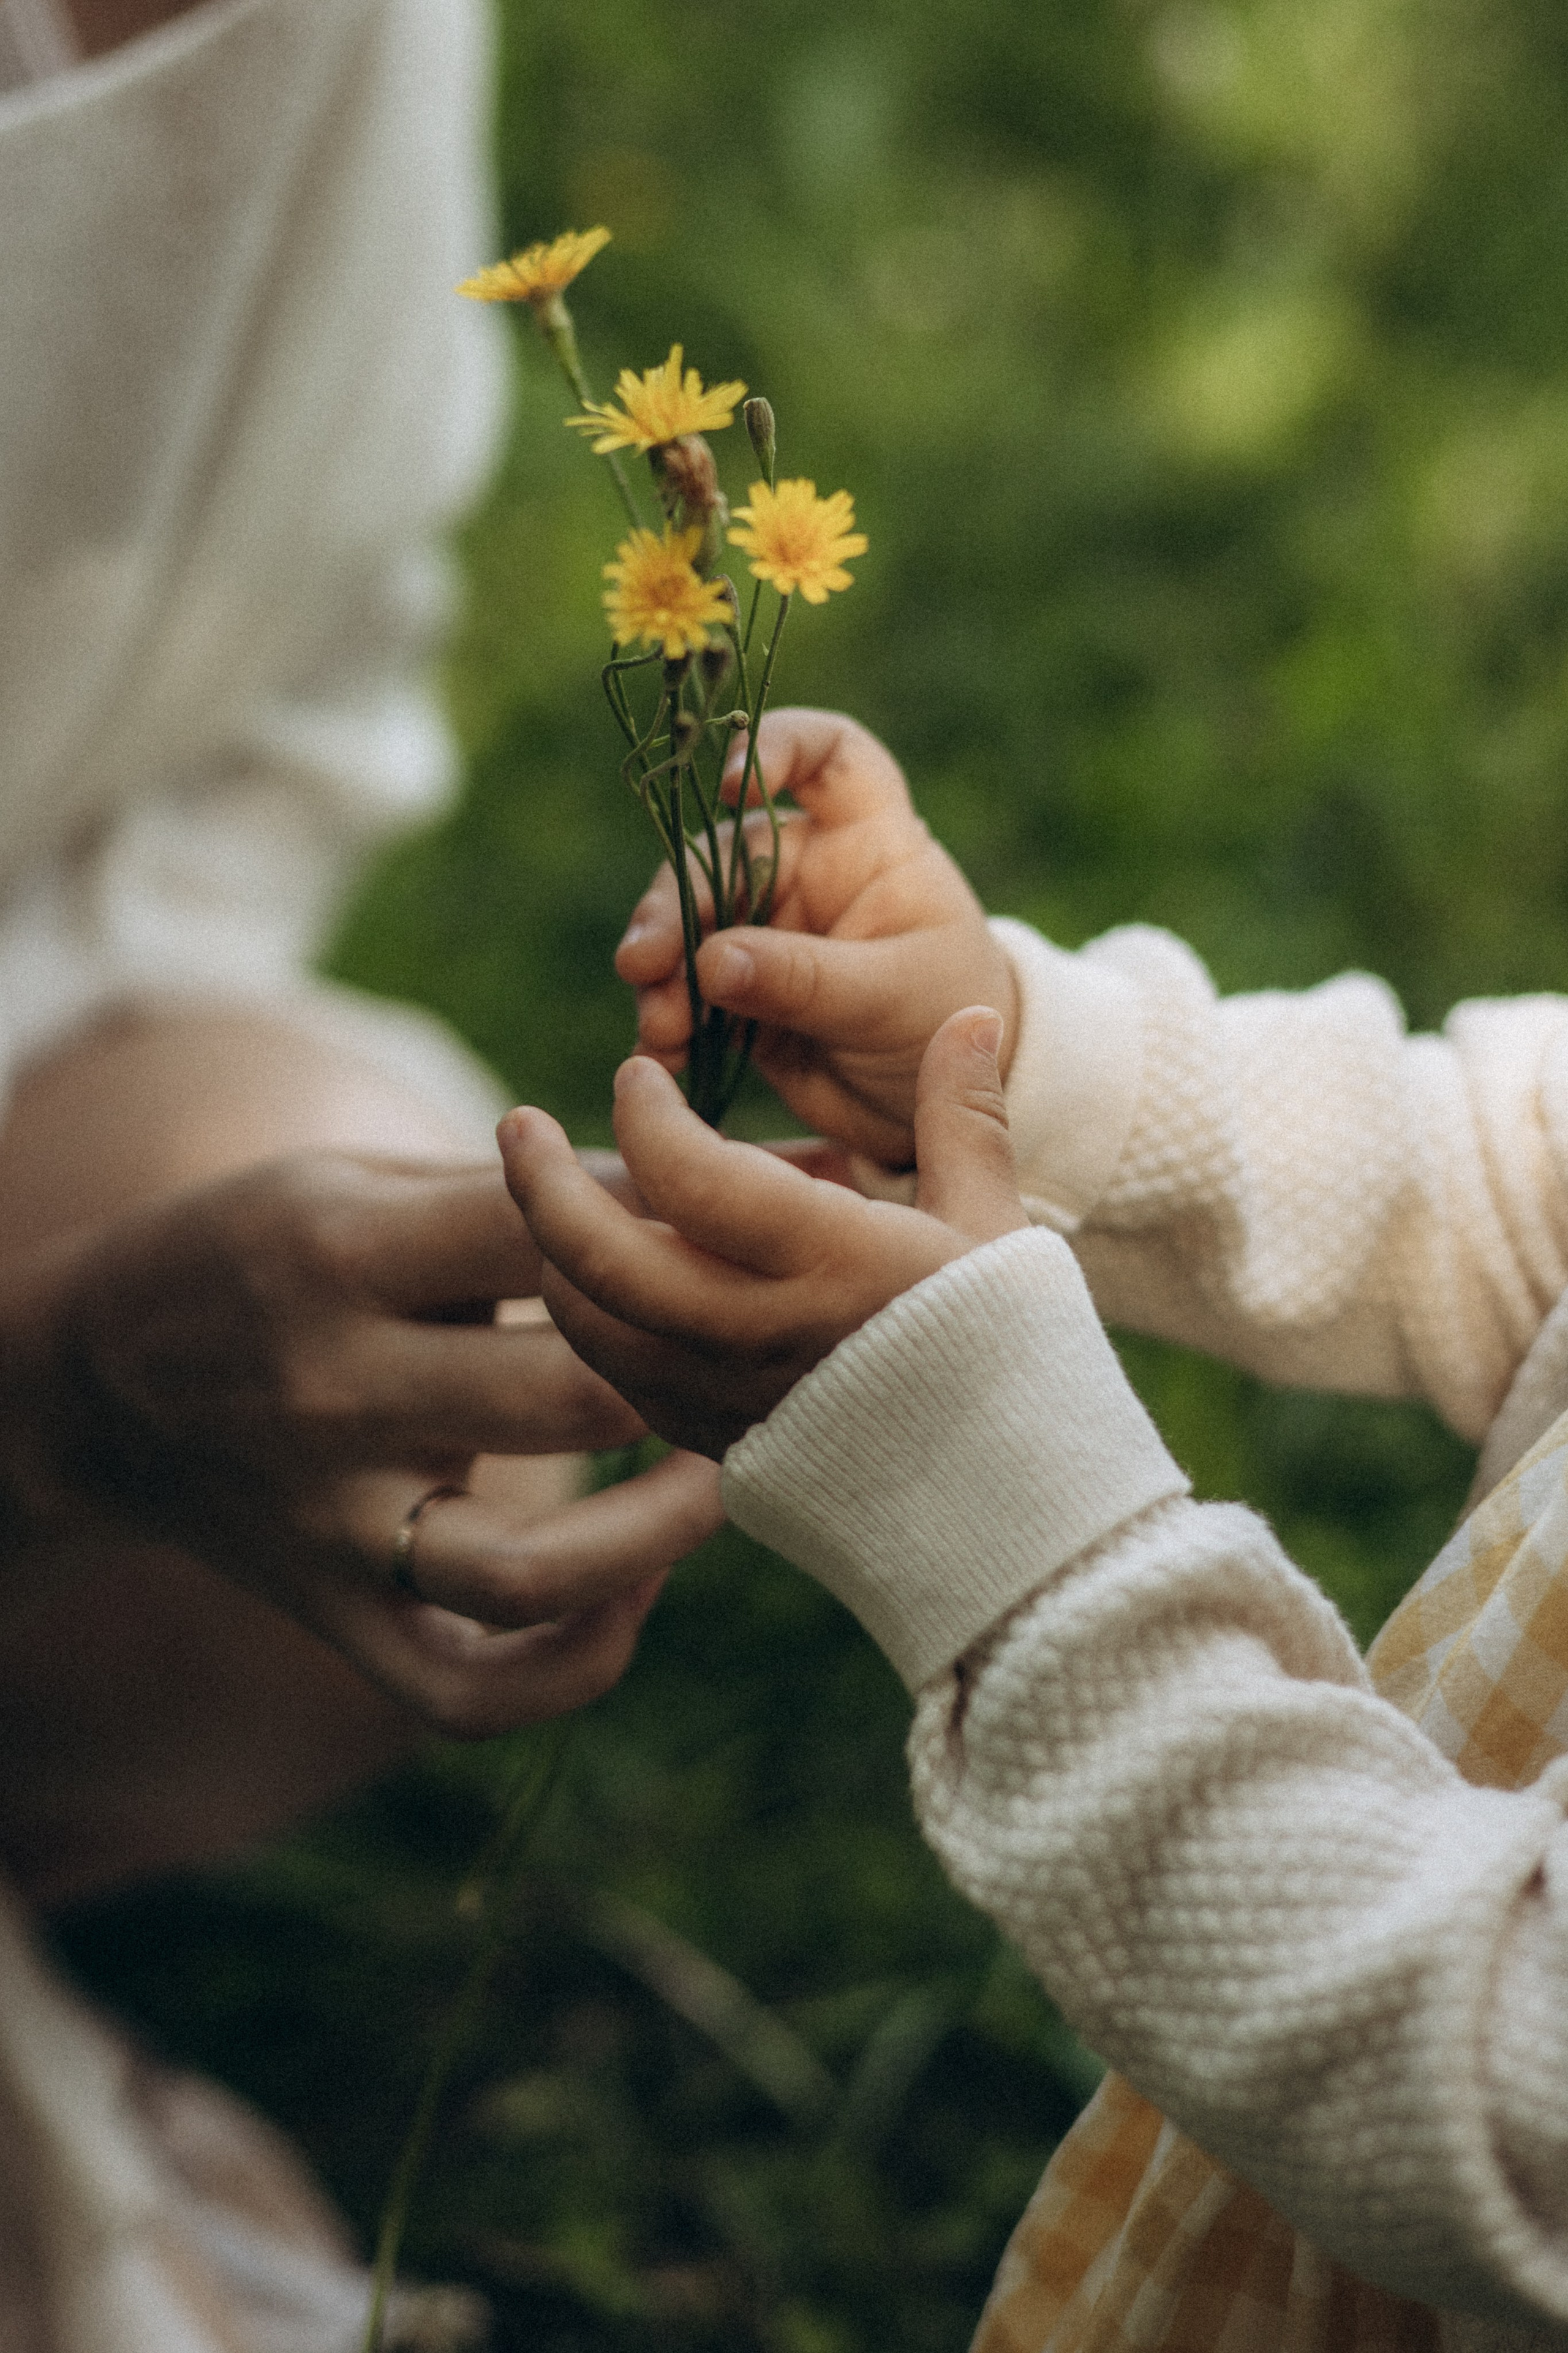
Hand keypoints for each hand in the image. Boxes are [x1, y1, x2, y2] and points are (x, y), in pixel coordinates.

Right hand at [0, 1153, 722, 1735]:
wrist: (102, 1378)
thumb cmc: (270, 1250)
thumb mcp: (363, 1180)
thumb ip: (517, 1190)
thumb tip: (702, 1189)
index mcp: (342, 1255)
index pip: (547, 1233)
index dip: (666, 1222)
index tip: (728, 1225)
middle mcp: (334, 1392)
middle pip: (574, 1395)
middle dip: (691, 1373)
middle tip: (745, 1355)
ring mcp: (336, 1521)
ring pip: (531, 1569)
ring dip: (662, 1531)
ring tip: (717, 1471)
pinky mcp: (338, 1611)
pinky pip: (469, 1690)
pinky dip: (575, 1662)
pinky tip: (636, 1590)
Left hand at [498, 1011, 1028, 1459]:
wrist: (1013, 1504)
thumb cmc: (1012, 1351)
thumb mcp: (995, 1228)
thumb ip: (963, 1117)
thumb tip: (969, 1014)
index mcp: (833, 1262)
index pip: (692, 1179)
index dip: (643, 1118)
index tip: (633, 1076)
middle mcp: (765, 1333)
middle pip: (604, 1261)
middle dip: (541, 1184)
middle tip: (515, 1124)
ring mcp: (731, 1399)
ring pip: (595, 1327)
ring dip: (556, 1256)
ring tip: (549, 1199)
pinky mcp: (718, 1446)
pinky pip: (622, 1382)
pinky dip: (596, 1324)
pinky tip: (599, 1282)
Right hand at [614, 708, 1018, 1165]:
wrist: (940, 1107)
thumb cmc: (944, 1019)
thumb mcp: (890, 996)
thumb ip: (805, 977)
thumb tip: (711, 961)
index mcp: (867, 841)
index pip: (826, 755)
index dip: (776, 746)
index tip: (730, 785)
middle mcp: (806, 872)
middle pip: (719, 855)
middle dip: (675, 907)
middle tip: (645, 963)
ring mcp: (765, 932)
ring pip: (686, 927)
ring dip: (660, 973)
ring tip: (659, 1028)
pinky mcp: (738, 994)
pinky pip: (683, 994)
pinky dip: (665, 1023)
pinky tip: (658, 1057)